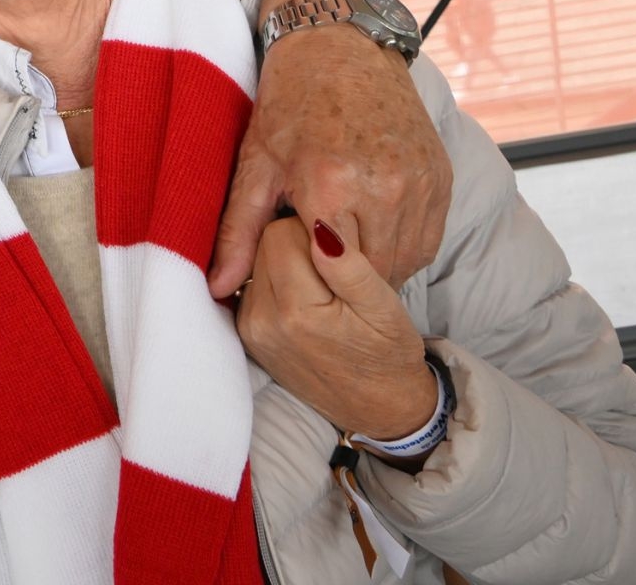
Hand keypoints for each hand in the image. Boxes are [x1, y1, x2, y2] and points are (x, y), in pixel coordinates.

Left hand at [207, 0, 450, 297]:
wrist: (341, 44)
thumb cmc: (290, 101)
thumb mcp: (255, 164)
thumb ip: (238, 233)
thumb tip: (217, 289)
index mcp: (332, 187)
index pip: (330, 276)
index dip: (313, 282)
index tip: (299, 269)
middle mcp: (385, 189)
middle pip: (372, 276)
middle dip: (346, 280)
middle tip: (321, 260)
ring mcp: (420, 184)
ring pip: (404, 262)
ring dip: (377, 266)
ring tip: (346, 244)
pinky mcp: (443, 177)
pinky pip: (428, 239)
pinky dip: (403, 245)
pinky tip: (373, 229)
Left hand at [235, 213, 433, 440]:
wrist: (376, 406)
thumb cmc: (386, 355)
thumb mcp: (384, 308)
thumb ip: (349, 268)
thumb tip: (321, 229)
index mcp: (297, 311)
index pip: (281, 232)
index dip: (313, 231)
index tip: (340, 253)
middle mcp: (262, 321)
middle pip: (264, 244)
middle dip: (297, 246)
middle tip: (333, 273)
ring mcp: (251, 330)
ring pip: (257, 260)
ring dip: (287, 263)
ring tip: (323, 288)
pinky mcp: (248, 334)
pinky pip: (255, 283)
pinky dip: (279, 281)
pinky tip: (308, 300)